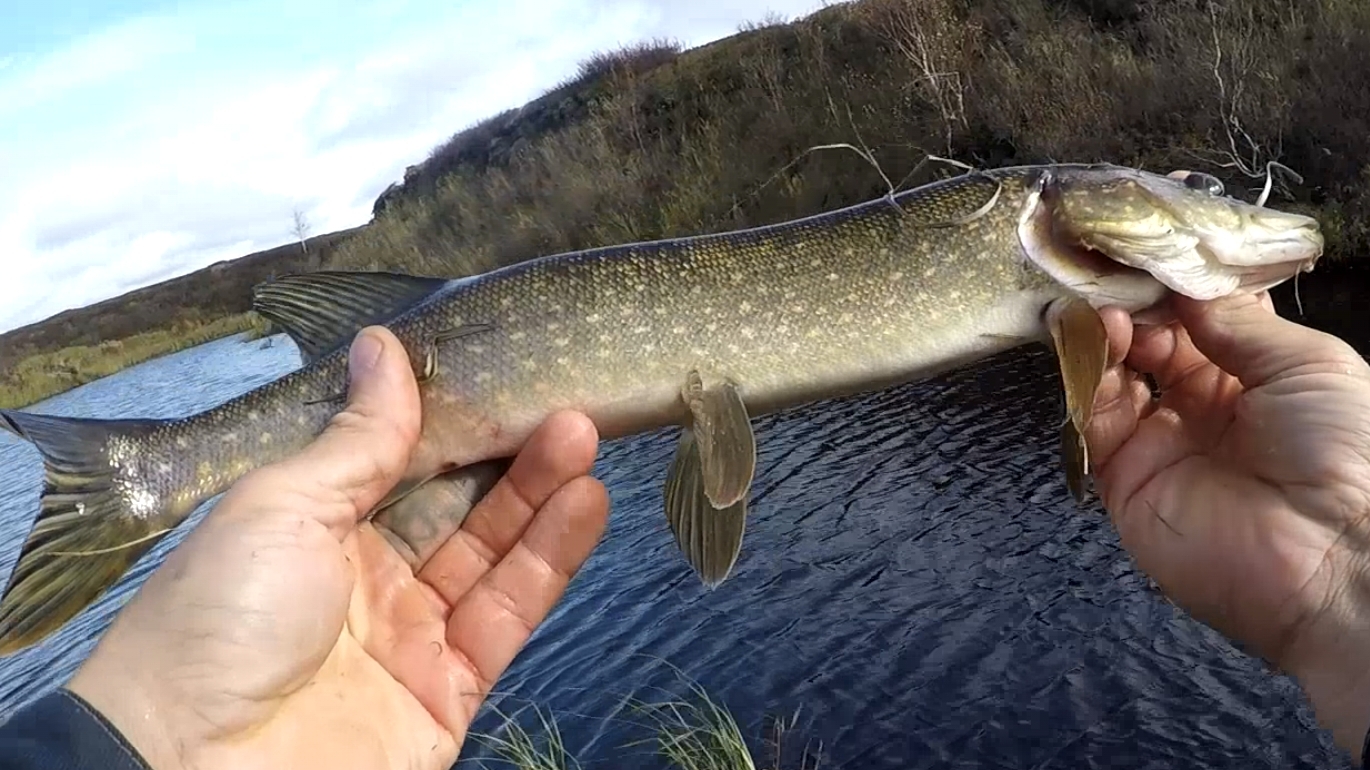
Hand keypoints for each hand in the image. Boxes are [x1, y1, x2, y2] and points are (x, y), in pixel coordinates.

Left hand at [65, 326, 610, 769]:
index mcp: (310, 528)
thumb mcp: (280, 505)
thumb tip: (383, 347)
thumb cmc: (221, 616)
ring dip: (540, 497)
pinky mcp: (448, 690)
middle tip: (561, 398)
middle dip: (507, 452)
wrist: (199, 767)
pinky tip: (581, 506)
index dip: (451, 421)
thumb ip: (357, 438)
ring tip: (585, 435)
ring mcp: (409, 635)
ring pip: (490, 555)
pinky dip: (547, 562)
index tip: (500, 371)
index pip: (398, 463)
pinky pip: (506, 616)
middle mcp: (363, 577)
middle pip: (453, 505)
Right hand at [1086, 292, 1369, 757]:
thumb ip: (1235, 322)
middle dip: (1132, 307)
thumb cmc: (1343, 451)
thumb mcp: (1308, 364)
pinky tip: (1097, 344)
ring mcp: (1161, 444)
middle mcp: (1204, 408)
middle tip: (1115, 279)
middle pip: (1149, 343)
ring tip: (1103, 311)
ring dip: (1104, 337)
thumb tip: (1180, 290)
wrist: (1332, 557)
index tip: (1148, 254)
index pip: (1196, 321)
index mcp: (1255, 379)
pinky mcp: (1125, 480)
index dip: (1172, 288)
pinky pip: (1093, 424)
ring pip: (1113, 377)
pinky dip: (1086, 381)